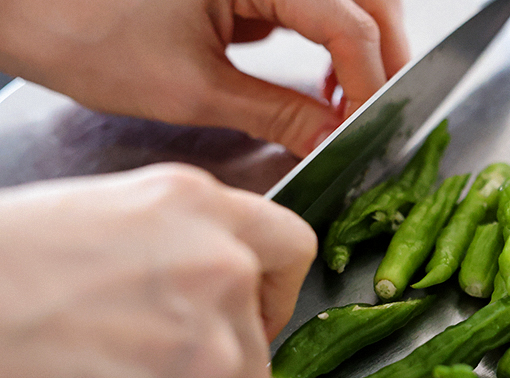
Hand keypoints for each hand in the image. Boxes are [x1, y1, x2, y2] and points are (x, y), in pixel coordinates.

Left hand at [0, 0, 409, 155]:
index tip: (368, 128)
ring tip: (348, 100)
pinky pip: (306, 3)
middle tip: (378, 111)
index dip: (368, 80)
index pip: (344, 19)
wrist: (25, 5)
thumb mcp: (193, 87)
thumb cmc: (85, 31)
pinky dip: (325, 40)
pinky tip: (321, 81)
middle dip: (380, 53)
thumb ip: (277, 113)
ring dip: (357, 45)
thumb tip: (331, 138)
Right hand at [0, 163, 315, 377]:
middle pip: (257, 341)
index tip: (257, 313)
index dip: (274, 289)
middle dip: (216, 365)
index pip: (288, 245)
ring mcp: (211, 354)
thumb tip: (170, 293)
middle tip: (146, 375)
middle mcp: (220, 273)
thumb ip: (157, 252)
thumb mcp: (83, 220)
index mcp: (192, 208)